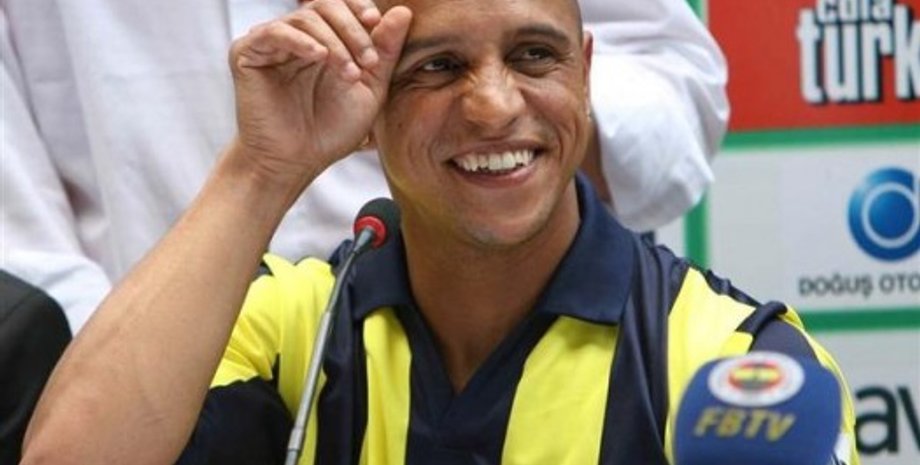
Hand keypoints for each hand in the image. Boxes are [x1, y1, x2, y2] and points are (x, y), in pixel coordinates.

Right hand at [228, 0, 411, 182]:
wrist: (297, 162)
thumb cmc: (331, 131)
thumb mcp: (370, 88)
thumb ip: (385, 51)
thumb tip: (403, 12)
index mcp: (322, 40)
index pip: (340, 5)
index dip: (359, 7)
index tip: (376, 22)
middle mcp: (296, 37)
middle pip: (324, 6)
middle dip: (352, 30)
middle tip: (368, 61)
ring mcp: (270, 44)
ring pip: (304, 18)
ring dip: (334, 42)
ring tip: (348, 74)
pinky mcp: (246, 54)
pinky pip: (274, 32)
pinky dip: (300, 41)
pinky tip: (318, 57)